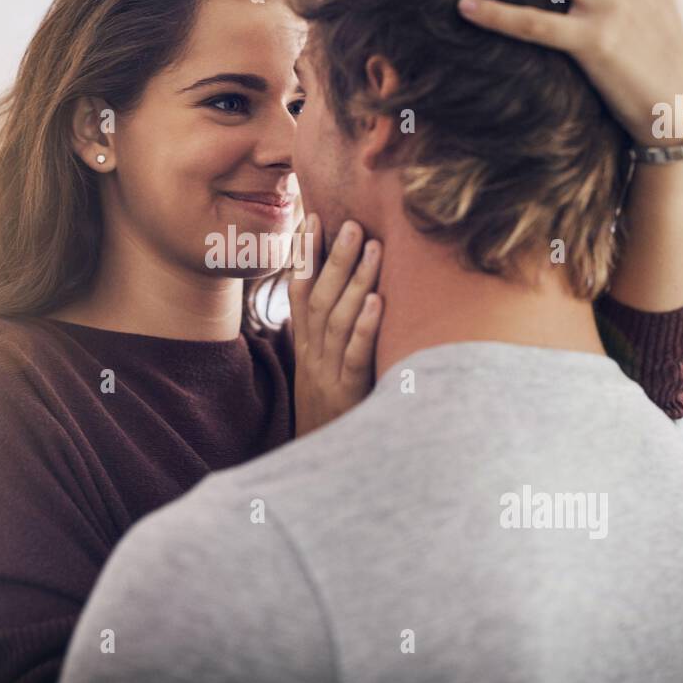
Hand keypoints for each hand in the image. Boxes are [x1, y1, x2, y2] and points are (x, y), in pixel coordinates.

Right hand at [288, 215, 382, 436]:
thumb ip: (328, 332)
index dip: (306, 253)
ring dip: (355, 281)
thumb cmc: (330, 410)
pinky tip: (380, 302)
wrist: (323, 466)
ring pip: (339, 320)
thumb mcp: (320, 369)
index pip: (301, 289)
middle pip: (321, 298)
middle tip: (352, 222)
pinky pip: (356, 355)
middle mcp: (312, 354)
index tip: (314, 216)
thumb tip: (343, 291)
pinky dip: (367, 327)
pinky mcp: (349, 393)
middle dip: (335, 258)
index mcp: (305, 344)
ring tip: (372, 248)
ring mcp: (329, 372)